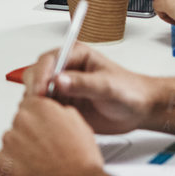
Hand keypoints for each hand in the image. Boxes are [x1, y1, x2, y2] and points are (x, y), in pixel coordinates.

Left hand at [0, 93, 107, 175]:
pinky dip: (12, 169)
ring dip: (19, 153)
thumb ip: (60, 114)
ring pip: (10, 144)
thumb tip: (53, 114)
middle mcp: (22, 121)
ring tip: (39, 167)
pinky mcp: (1, 163)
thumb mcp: (79, 125)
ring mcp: (9, 142)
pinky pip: (2, 163)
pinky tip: (30, 175)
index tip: (42, 132)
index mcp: (40, 107)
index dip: (37, 122)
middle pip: (18, 125)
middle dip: (28, 137)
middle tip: (43, 153)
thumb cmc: (81, 162)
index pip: (28, 106)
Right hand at [21, 43, 158, 133]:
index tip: (41, 90)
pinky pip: (45, 107)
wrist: (140, 109)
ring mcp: (63, 87)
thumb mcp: (108, 86)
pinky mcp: (63, 104)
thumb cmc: (130, 91)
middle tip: (39, 102)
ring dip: (37, 102)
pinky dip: (43, 114)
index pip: (49, 59)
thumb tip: (60, 80)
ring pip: (37, 91)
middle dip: (35, 88)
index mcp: (76, 55)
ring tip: (43, 113)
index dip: (42, 74)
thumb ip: (84, 83)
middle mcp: (66, 69)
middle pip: (37, 73)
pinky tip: (50, 121)